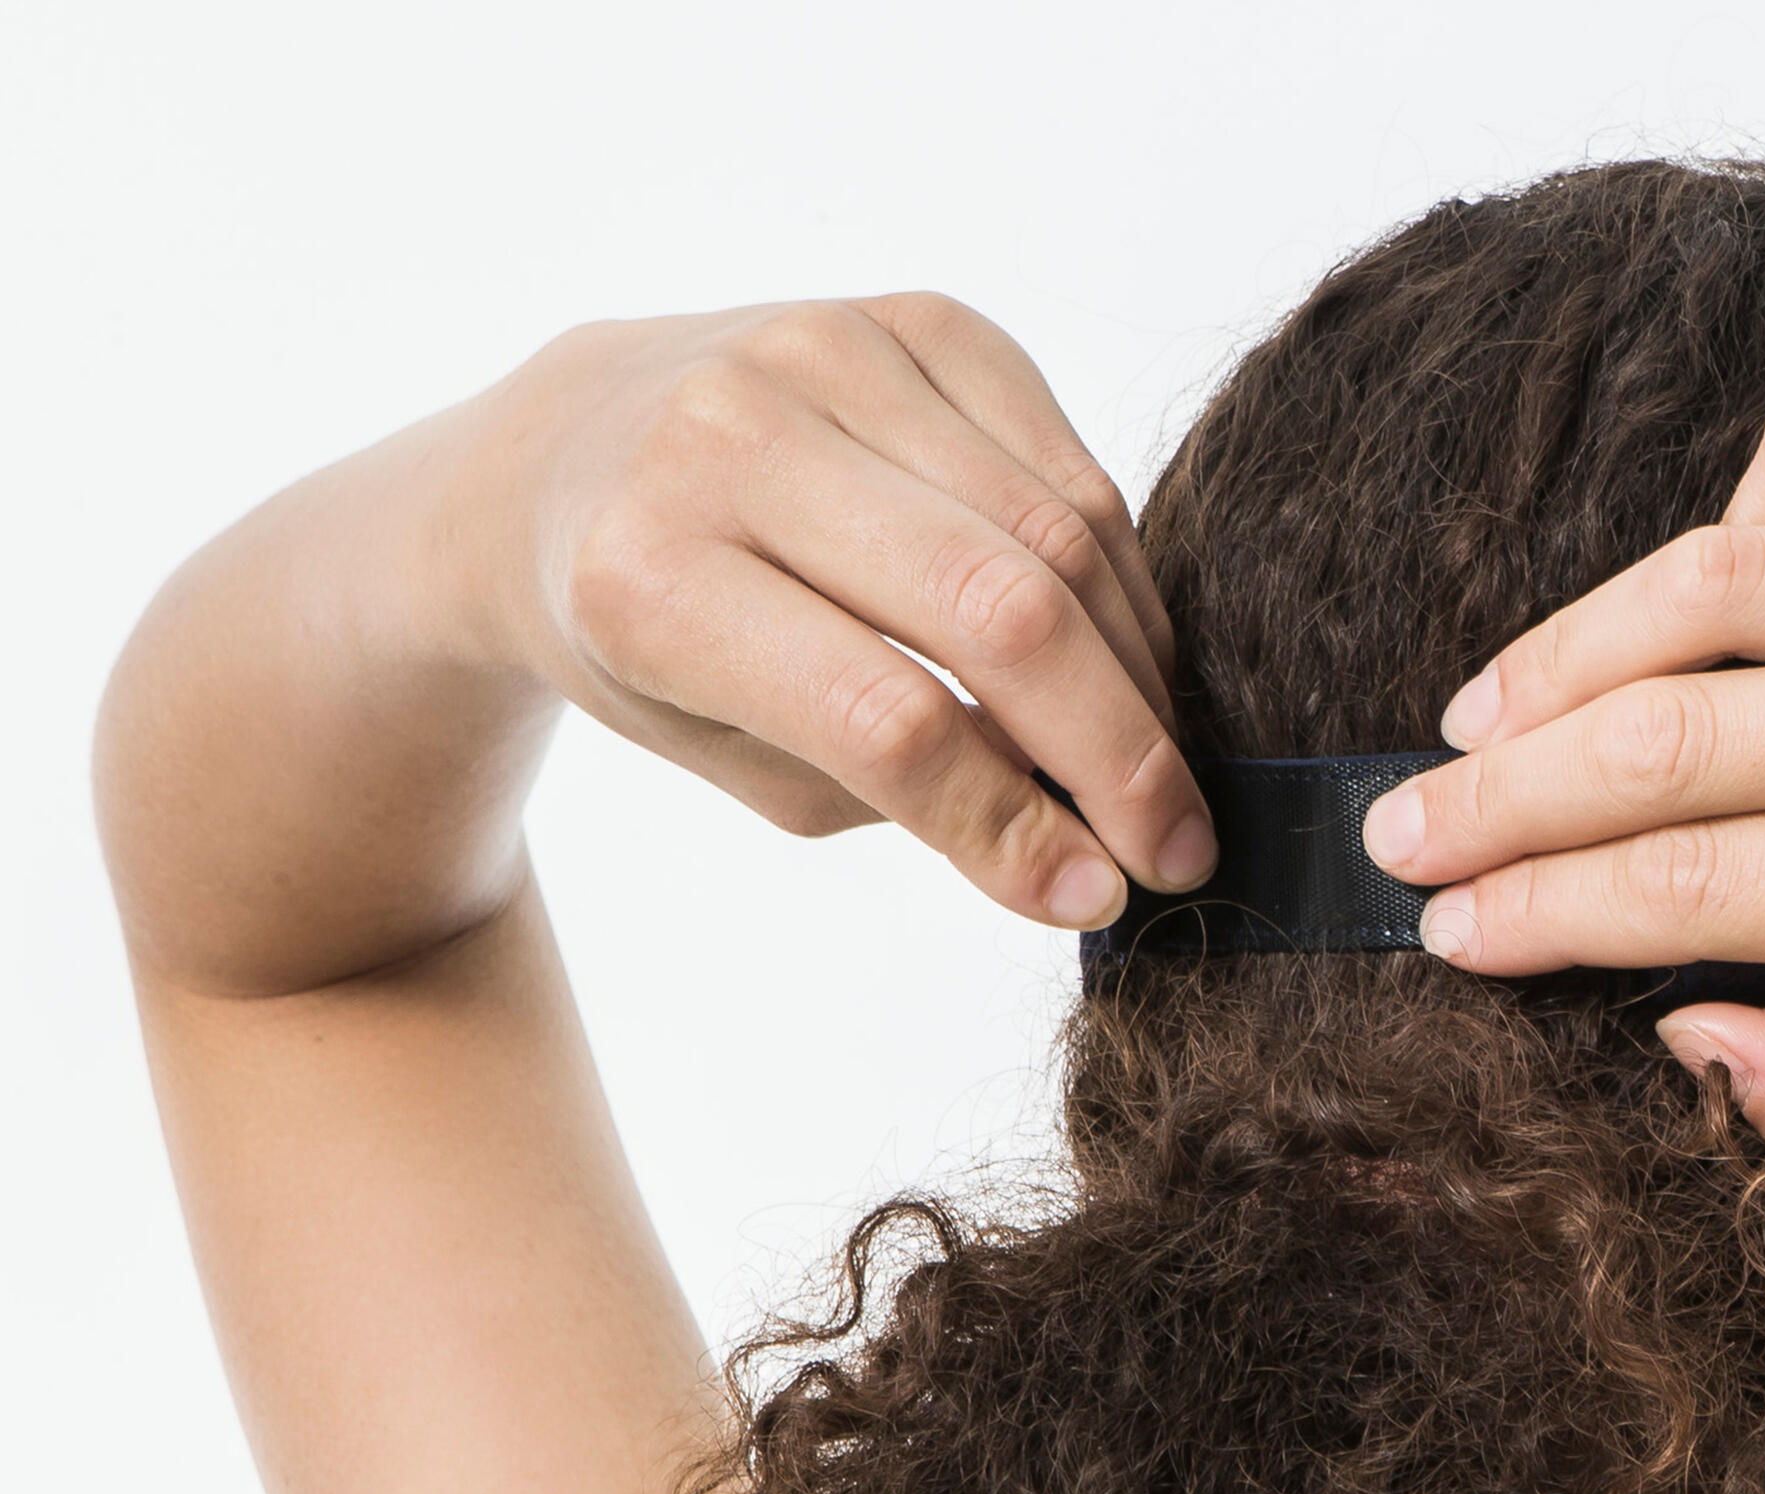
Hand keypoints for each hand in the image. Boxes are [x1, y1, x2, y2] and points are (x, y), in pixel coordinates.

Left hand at [453, 294, 1212, 926]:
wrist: (574, 452)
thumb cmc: (663, 642)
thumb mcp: (747, 760)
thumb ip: (912, 804)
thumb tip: (1093, 863)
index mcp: (654, 576)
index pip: (890, 721)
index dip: (1015, 824)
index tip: (1101, 895)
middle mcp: (732, 435)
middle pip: (1001, 612)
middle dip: (1118, 752)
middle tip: (1181, 846)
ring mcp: (832, 351)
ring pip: (1061, 535)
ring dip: (1138, 675)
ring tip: (1155, 768)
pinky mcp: (918, 318)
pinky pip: (1071, 468)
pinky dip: (1122, 585)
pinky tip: (1121, 661)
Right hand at [1360, 394, 1764, 1200]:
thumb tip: (1683, 1028)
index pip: (1685, 882)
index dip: (1536, 911)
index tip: (1444, 933)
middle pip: (1664, 731)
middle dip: (1498, 794)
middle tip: (1398, 837)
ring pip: (1714, 578)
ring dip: (1566, 654)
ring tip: (1476, 723)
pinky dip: (1731, 520)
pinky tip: (1680, 608)